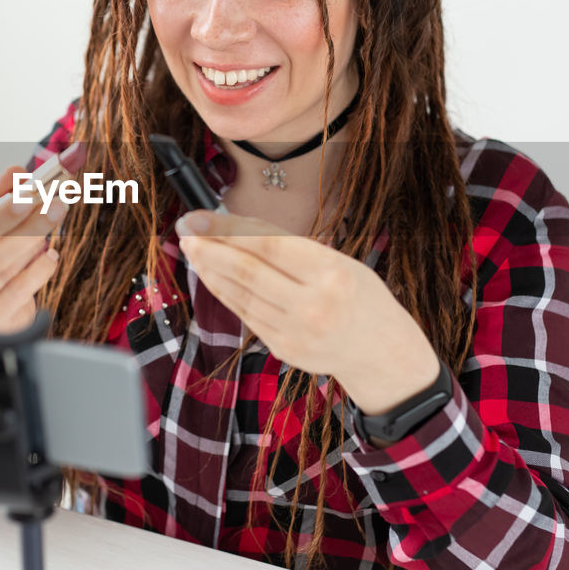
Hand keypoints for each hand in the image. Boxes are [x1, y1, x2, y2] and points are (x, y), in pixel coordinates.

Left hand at [175, 210, 440, 414]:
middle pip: (247, 272)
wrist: (383, 353)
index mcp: (332, 274)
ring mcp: (296, 332)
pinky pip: (246, 314)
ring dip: (210, 269)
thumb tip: (238, 227)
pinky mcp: (283, 349)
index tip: (200, 216)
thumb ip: (293, 249)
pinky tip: (211, 275)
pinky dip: (224, 292)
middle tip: (185, 228)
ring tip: (193, 248)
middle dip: (209, 248)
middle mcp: (313, 306)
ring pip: (240, 294)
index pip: (268, 245)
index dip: (228, 229)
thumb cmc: (361, 298)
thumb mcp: (341, 262)